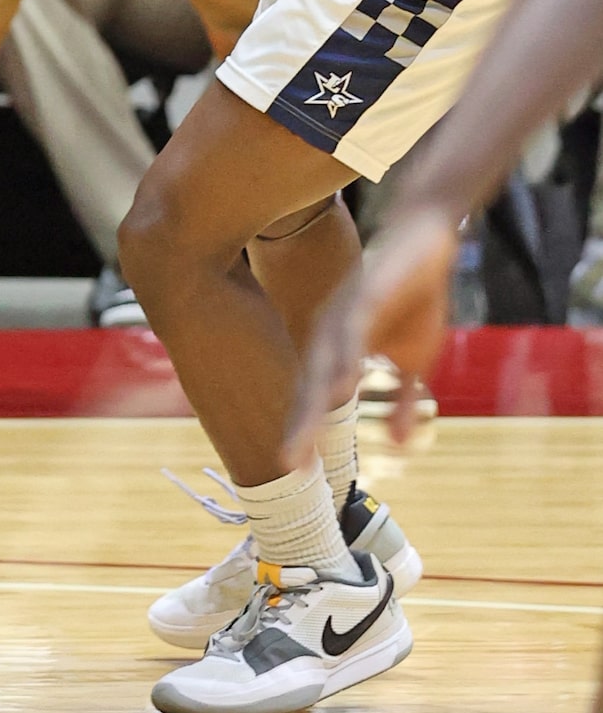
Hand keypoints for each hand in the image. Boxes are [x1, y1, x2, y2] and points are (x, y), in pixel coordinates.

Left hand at [285, 203, 458, 467]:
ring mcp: (344, 312)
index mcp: (337, 347)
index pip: (316, 396)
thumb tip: (397, 444)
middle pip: (310, 386)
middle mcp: (330, 331)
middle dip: (299, 426)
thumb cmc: (413, 298)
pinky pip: (352, 331)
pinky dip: (345, 359)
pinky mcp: (365, 295)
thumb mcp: (412, 358)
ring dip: (314, 401)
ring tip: (303, 438)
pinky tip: (341, 385)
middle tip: (286, 465)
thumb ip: (400, 398)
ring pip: (324, 363)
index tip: (294, 470)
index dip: (305, 431)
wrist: (426, 242)